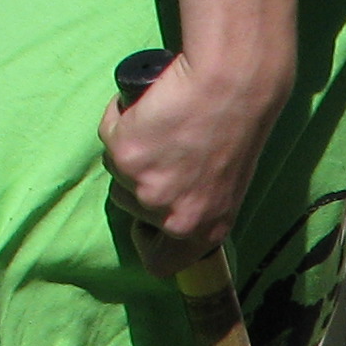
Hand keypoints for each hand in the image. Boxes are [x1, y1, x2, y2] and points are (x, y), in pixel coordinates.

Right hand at [102, 48, 290, 271]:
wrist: (232, 81)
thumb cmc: (235, 123)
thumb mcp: (225, 182)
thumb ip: (194, 203)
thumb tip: (163, 203)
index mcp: (204, 230)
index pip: (161, 264)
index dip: (148, 239)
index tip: (147, 216)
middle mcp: (174, 219)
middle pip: (128, 206)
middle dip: (138, 176)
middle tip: (165, 146)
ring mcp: (147, 190)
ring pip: (116, 170)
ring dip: (130, 146)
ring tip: (164, 122)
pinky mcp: (126, 156)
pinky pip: (110, 134)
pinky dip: (123, 116)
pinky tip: (152, 104)